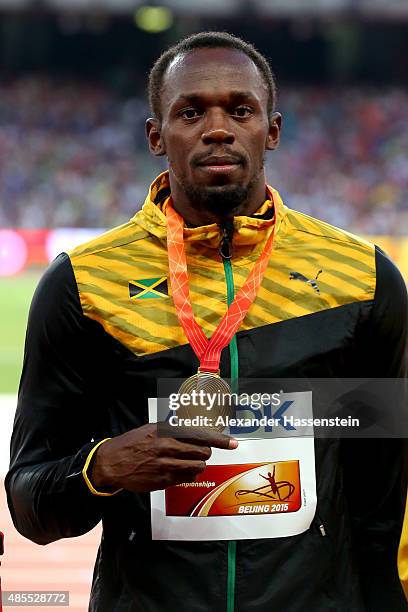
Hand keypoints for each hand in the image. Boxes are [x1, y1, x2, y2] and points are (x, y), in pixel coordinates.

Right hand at [91, 423, 237, 492]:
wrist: (112, 462)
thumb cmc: (133, 443)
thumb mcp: (152, 428)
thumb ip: (173, 429)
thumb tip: (195, 430)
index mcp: (166, 431)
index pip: (200, 434)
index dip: (220, 439)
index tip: (233, 443)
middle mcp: (168, 447)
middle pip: (203, 452)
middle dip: (205, 452)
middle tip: (199, 451)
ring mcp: (166, 466)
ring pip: (197, 466)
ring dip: (197, 464)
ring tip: (187, 460)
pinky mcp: (163, 481)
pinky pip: (186, 478)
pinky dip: (187, 474)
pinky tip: (178, 469)